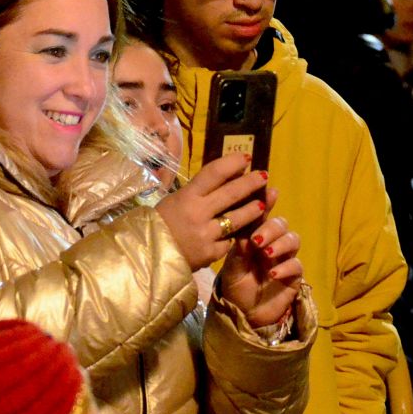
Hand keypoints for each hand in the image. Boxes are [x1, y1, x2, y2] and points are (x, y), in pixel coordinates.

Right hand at [156, 154, 267, 269]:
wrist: (147, 256)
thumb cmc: (159, 224)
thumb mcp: (174, 201)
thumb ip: (197, 192)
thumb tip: (224, 178)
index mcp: (186, 196)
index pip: (214, 173)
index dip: (232, 163)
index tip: (246, 158)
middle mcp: (198, 213)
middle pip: (231, 193)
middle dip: (251, 183)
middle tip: (264, 175)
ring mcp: (206, 234)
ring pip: (238, 219)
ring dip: (253, 209)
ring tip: (262, 204)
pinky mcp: (211, 253)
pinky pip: (228, 242)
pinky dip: (233, 236)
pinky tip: (240, 232)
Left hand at [217, 204, 303, 327]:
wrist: (243, 314)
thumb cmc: (235, 287)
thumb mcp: (231, 269)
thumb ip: (238, 252)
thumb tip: (246, 236)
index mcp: (255, 237)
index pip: (263, 215)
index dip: (267, 202)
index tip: (270, 193)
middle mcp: (272, 243)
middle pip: (281, 224)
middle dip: (271, 227)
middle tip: (258, 239)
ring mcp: (284, 258)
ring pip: (293, 239)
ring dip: (280, 243)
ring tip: (266, 253)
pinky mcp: (294, 276)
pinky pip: (297, 265)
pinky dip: (286, 266)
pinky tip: (273, 273)